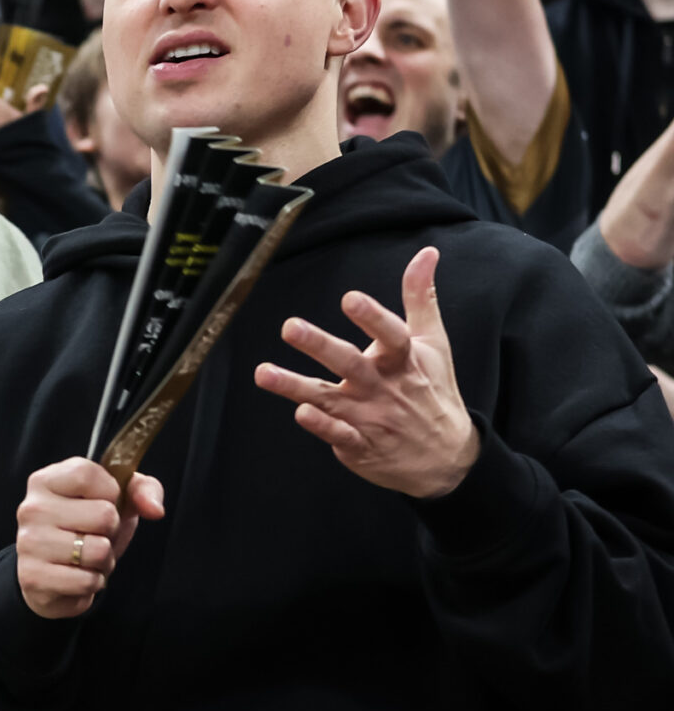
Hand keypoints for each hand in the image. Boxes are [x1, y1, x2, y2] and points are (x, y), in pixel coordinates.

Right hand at [16, 457, 165, 617]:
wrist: (54, 576)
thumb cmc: (86, 530)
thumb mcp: (117, 500)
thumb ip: (142, 490)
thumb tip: (154, 509)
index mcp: (45, 480)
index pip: (87, 474)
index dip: (110, 492)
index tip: (104, 502)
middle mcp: (32, 508)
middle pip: (103, 514)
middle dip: (110, 531)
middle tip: (93, 535)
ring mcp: (29, 543)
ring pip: (99, 550)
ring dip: (103, 560)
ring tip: (86, 556)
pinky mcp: (34, 577)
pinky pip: (87, 581)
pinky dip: (92, 582)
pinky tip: (77, 575)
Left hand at [254, 247, 480, 498]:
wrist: (447, 458)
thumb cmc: (433, 390)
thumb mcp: (434, 344)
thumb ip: (421, 298)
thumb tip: (426, 253)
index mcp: (404, 361)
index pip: (390, 335)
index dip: (372, 317)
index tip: (350, 298)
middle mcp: (384, 387)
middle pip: (350, 364)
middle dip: (320, 346)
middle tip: (289, 326)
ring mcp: (370, 418)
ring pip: (330, 400)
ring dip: (295, 387)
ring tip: (263, 373)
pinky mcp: (358, 444)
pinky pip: (336, 435)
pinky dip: (320, 426)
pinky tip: (298, 412)